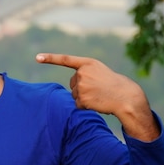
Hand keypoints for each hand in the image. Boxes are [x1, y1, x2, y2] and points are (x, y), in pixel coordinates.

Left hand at [36, 53, 159, 140]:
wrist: (126, 96)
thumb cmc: (114, 85)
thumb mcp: (100, 73)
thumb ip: (85, 74)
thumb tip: (73, 88)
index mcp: (88, 63)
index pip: (65, 60)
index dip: (50, 58)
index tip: (37, 57)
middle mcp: (83, 73)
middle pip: (73, 83)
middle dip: (82, 88)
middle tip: (98, 89)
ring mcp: (82, 86)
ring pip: (74, 94)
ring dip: (84, 97)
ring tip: (99, 95)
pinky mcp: (82, 98)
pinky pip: (77, 104)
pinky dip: (85, 106)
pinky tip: (97, 102)